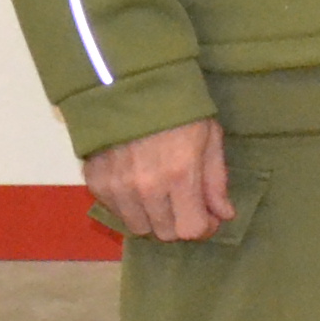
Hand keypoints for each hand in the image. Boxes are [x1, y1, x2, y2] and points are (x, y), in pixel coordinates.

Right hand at [87, 117, 231, 242]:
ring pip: (138, 227)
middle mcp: (146, 187)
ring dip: (154, 219)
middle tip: (186, 205)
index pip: (191, 229)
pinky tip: (138, 187)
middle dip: (180, 223)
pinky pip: (116, 212)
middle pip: (164, 233)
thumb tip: (224, 216)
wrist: (129, 87)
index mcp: (180, 174)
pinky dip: (130, 207)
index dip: (205, 228)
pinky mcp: (95, 183)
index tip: (209, 219)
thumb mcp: (210, 138)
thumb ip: (216, 181)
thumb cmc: (179, 110)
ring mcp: (117, 187)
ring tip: (161, 196)